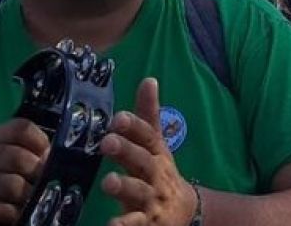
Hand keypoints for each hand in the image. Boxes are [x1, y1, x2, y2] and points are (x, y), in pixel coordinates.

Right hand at [0, 119, 49, 225]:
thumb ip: (20, 152)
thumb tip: (51, 157)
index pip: (20, 127)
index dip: (40, 142)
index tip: (47, 157)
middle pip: (18, 158)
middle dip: (37, 174)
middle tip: (41, 185)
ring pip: (12, 185)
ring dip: (26, 198)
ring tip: (28, 202)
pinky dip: (13, 214)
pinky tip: (13, 214)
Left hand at [100, 78, 196, 225]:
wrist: (182, 211)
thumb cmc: (160, 173)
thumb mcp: (156, 145)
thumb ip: (148, 116)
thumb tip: (149, 80)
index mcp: (156, 153)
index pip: (147, 136)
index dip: (133, 126)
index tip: (117, 117)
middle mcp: (156, 175)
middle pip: (143, 161)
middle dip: (126, 151)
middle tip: (107, 142)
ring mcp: (153, 200)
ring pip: (139, 192)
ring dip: (124, 186)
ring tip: (107, 182)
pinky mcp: (148, 223)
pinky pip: (136, 225)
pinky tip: (110, 225)